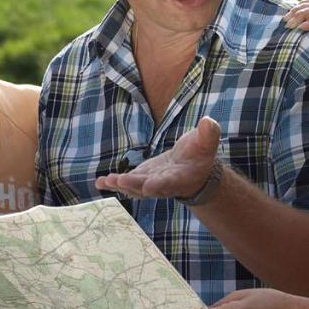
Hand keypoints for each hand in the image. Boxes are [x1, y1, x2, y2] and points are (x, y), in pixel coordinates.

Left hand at [94, 116, 220, 200]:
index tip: (149, 186)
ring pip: (135, 187)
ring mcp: (151, 183)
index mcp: (181, 177)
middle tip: (120, 181)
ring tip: (107, 181)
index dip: (160, 184)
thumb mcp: (207, 143)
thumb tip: (208, 122)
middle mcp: (164, 184)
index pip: (170, 182)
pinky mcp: (141, 178)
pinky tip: (100, 182)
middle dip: (134, 185)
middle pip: (148, 187)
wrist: (192, 168)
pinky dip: (114, 183)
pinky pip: (127, 183)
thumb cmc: (200, 155)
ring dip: (121, 185)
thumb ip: (208, 134)